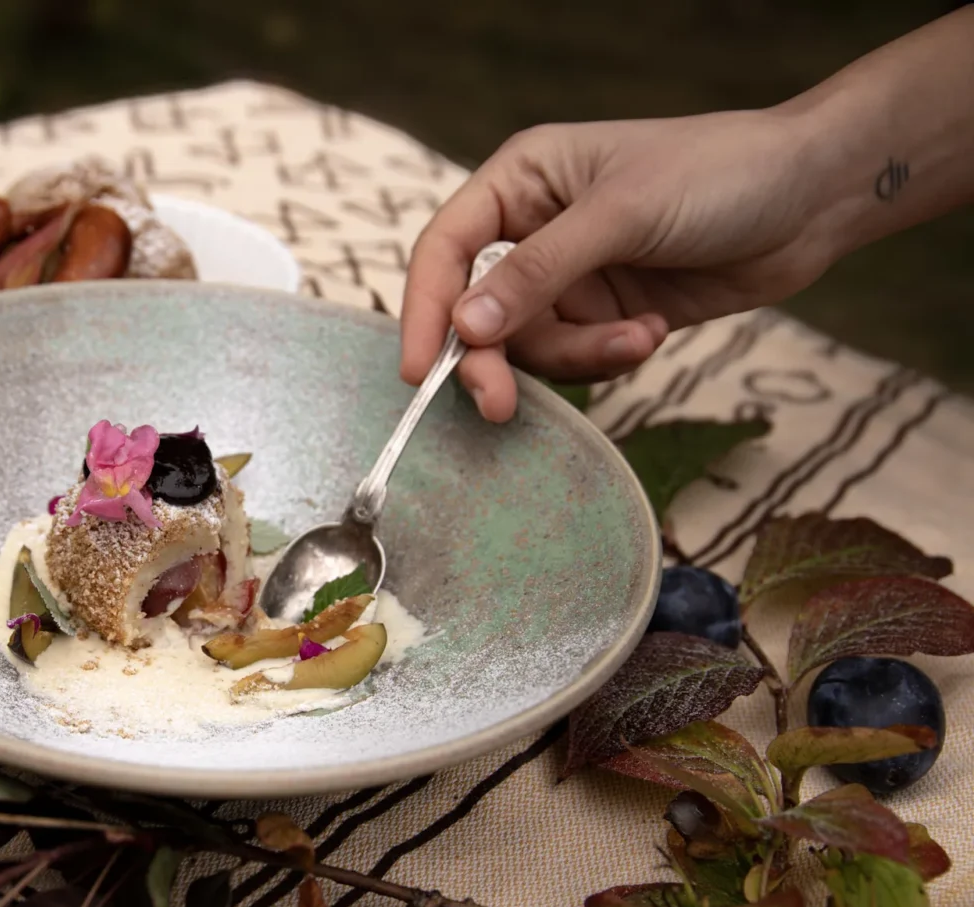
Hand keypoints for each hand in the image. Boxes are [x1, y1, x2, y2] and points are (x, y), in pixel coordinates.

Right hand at [400, 108, 841, 421]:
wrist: (814, 197)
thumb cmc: (717, 174)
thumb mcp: (620, 215)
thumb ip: (538, 273)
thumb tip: (465, 328)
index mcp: (522, 180)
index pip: (446, 249)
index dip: (426, 310)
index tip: (419, 371)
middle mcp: (534, 229)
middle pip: (478, 312)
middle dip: (493, 359)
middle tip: (499, 406)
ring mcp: (572, 277)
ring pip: (533, 345)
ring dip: (579, 355)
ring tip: (636, 338)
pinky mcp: (608, 314)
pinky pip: (580, 357)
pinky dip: (610, 357)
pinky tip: (653, 333)